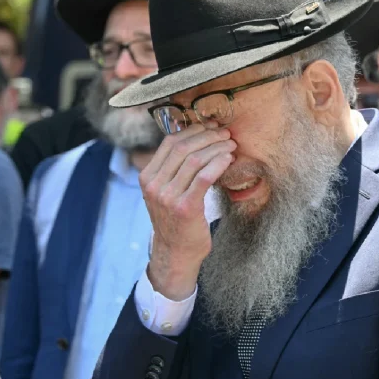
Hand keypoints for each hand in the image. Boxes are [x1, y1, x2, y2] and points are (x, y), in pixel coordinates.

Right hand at [140, 123, 235, 300]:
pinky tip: (228, 159)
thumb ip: (173, 168)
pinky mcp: (185, 208)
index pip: (170, 142)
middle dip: (208, 136)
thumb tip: (196, 136)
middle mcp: (154, 185)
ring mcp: (168, 197)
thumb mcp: (166, 190)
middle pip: (183, 148)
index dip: (193, 130)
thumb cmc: (176, 219)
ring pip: (195, 160)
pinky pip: (204, 177)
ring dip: (217, 148)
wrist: (176, 252)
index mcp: (147, 176)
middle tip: (225, 134)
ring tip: (231, 145)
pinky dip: (218, 163)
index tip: (211, 126)